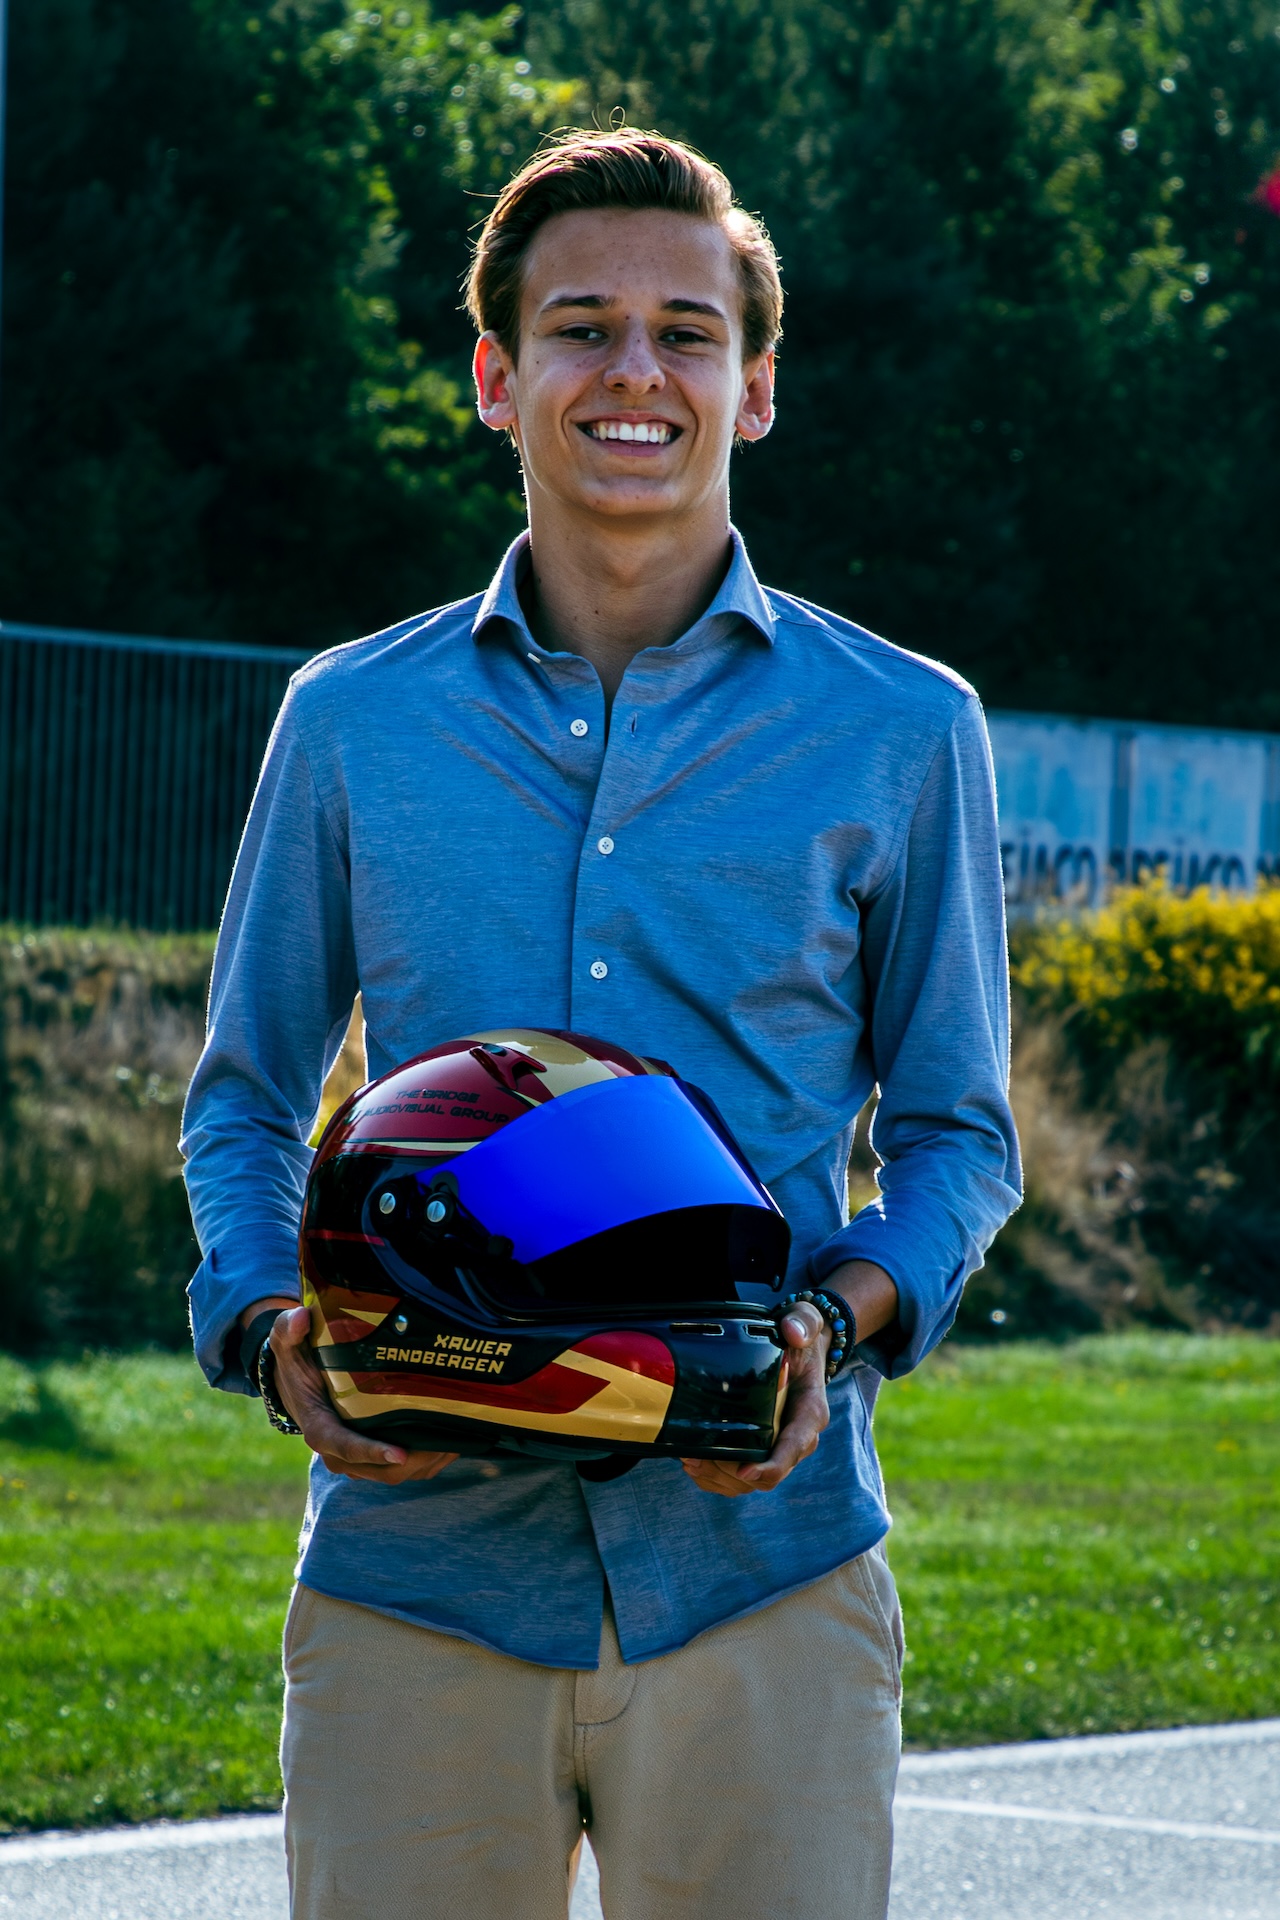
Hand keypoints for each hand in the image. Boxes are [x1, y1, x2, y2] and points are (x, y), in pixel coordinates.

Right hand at [260, 1303, 457, 1485]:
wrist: (296, 1383)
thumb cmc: (297, 1361)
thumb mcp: (288, 1341)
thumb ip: (291, 1328)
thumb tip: (301, 1319)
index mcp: (319, 1428)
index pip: (345, 1446)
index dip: (372, 1452)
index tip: (400, 1452)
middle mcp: (337, 1452)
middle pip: (379, 1468)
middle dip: (414, 1460)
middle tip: (447, 1439)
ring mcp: (356, 1460)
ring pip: (396, 1473)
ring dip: (426, 1462)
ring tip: (457, 1440)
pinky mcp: (371, 1458)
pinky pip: (403, 1470)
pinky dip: (428, 1462)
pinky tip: (452, 1442)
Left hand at [679, 1259, 898, 1498]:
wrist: (803, 1350)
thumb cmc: (802, 1338)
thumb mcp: (806, 1321)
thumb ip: (803, 1322)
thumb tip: (792, 1331)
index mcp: (810, 1413)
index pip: (794, 1447)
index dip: (771, 1465)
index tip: (744, 1470)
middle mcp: (799, 1438)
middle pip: (769, 1473)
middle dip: (731, 1473)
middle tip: (696, 1459)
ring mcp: (781, 1447)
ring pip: (753, 1482)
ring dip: (720, 1478)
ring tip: (690, 1462)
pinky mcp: (765, 1449)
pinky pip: (743, 1477)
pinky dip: (718, 1477)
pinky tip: (695, 1465)